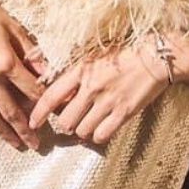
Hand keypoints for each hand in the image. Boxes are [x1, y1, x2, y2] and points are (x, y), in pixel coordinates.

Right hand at [0, 0, 48, 150]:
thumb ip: (30, 51)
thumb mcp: (12, 26)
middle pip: (10, 110)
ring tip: (15, 145)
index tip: (54, 116)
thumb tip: (48, 72)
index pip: (30, 89)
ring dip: (3, 133)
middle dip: (25, 130)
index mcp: (5, 61)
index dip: (44, 103)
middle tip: (37, 146)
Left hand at [29, 44, 167, 146]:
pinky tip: (101, 127)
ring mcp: (108, 101)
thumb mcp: (92, 53)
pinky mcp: (124, 112)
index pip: (51, 95)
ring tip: (88, 121)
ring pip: (82, 130)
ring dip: (82, 129)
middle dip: (65, 123)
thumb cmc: (123, 53)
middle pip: (65, 120)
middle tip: (71, 119)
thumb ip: (70, 67)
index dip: (38, 112)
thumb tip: (43, 70)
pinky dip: (98, 135)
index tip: (33, 121)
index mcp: (81, 70)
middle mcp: (91, 87)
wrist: (154, 57)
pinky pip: (101, 135)